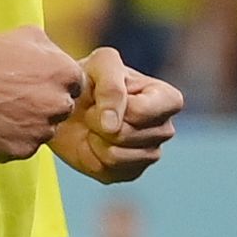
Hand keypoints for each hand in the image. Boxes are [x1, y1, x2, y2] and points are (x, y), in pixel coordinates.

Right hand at [0, 24, 90, 163]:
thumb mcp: (27, 34)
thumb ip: (54, 51)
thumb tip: (60, 61)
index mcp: (67, 74)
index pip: (74, 87)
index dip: (51, 85)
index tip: (29, 83)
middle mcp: (60, 104)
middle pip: (60, 111)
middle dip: (42, 105)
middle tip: (12, 97)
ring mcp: (41, 130)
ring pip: (42, 131)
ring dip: (27, 124)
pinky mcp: (20, 150)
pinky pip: (22, 148)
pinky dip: (9, 139)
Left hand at [47, 46, 186, 181]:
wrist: (68, 104)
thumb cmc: (90, 78)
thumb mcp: (100, 64)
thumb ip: (111, 88)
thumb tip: (113, 127)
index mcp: (168, 99)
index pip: (141, 112)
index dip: (114, 105)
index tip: (101, 94)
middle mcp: (165, 128)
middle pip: (127, 135)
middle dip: (100, 122)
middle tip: (93, 111)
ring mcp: (150, 153)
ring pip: (117, 156)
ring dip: (94, 139)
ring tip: (93, 126)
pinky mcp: (130, 172)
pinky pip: (108, 171)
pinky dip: (90, 157)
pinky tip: (91, 143)